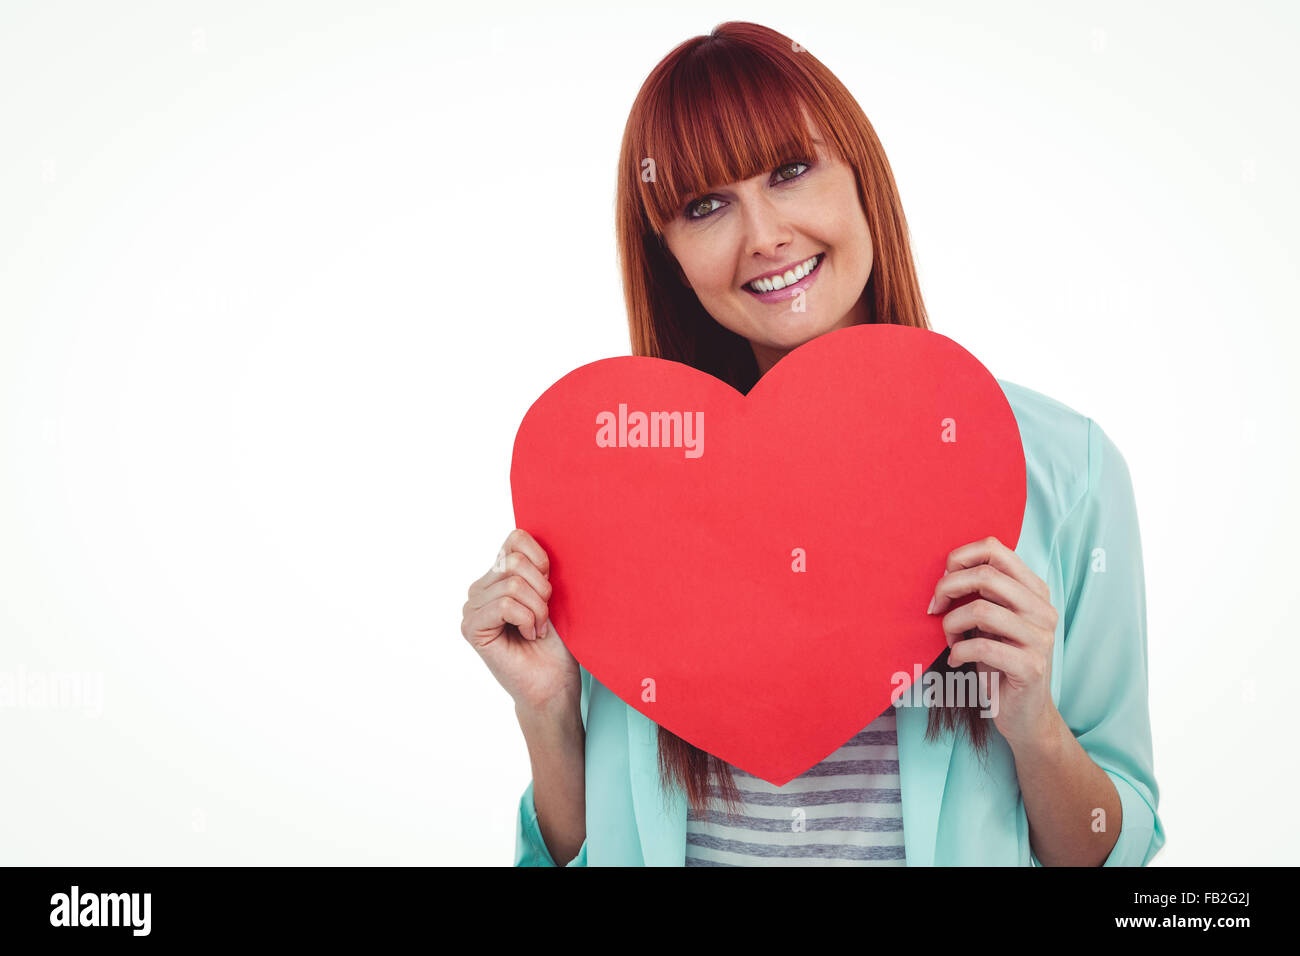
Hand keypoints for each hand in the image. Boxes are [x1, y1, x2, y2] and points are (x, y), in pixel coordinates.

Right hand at [461, 529, 580, 714]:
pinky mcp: (471, 627)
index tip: (550, 589)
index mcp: (498, 574)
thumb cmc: (558, 641)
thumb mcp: (552, 593)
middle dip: (541, 589)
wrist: (554, 683)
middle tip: (545, 616)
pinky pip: (505, 605)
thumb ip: (537, 565)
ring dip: (537, 609)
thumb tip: (537, 532)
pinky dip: (527, 620)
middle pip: (514, 561)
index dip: (541, 560)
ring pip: (511, 584)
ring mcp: (472, 607)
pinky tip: (529, 635)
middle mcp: (480, 587)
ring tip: (538, 628)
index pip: (516, 538)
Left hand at [927, 535, 1059, 751]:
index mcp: (1034, 590)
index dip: (960, 558)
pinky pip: (981, 646)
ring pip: (980, 610)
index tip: (942, 582)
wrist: (1025, 715)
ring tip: (949, 640)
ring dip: (951, 625)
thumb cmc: (1000, 662)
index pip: (995, 549)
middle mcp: (1043, 610)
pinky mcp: (1031, 667)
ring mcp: (1041, 638)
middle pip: (986, 576)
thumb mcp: (992, 620)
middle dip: (948, 588)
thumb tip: (946, 572)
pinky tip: (955, 661)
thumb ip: (982, 593)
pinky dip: (957, 651)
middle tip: (933, 608)